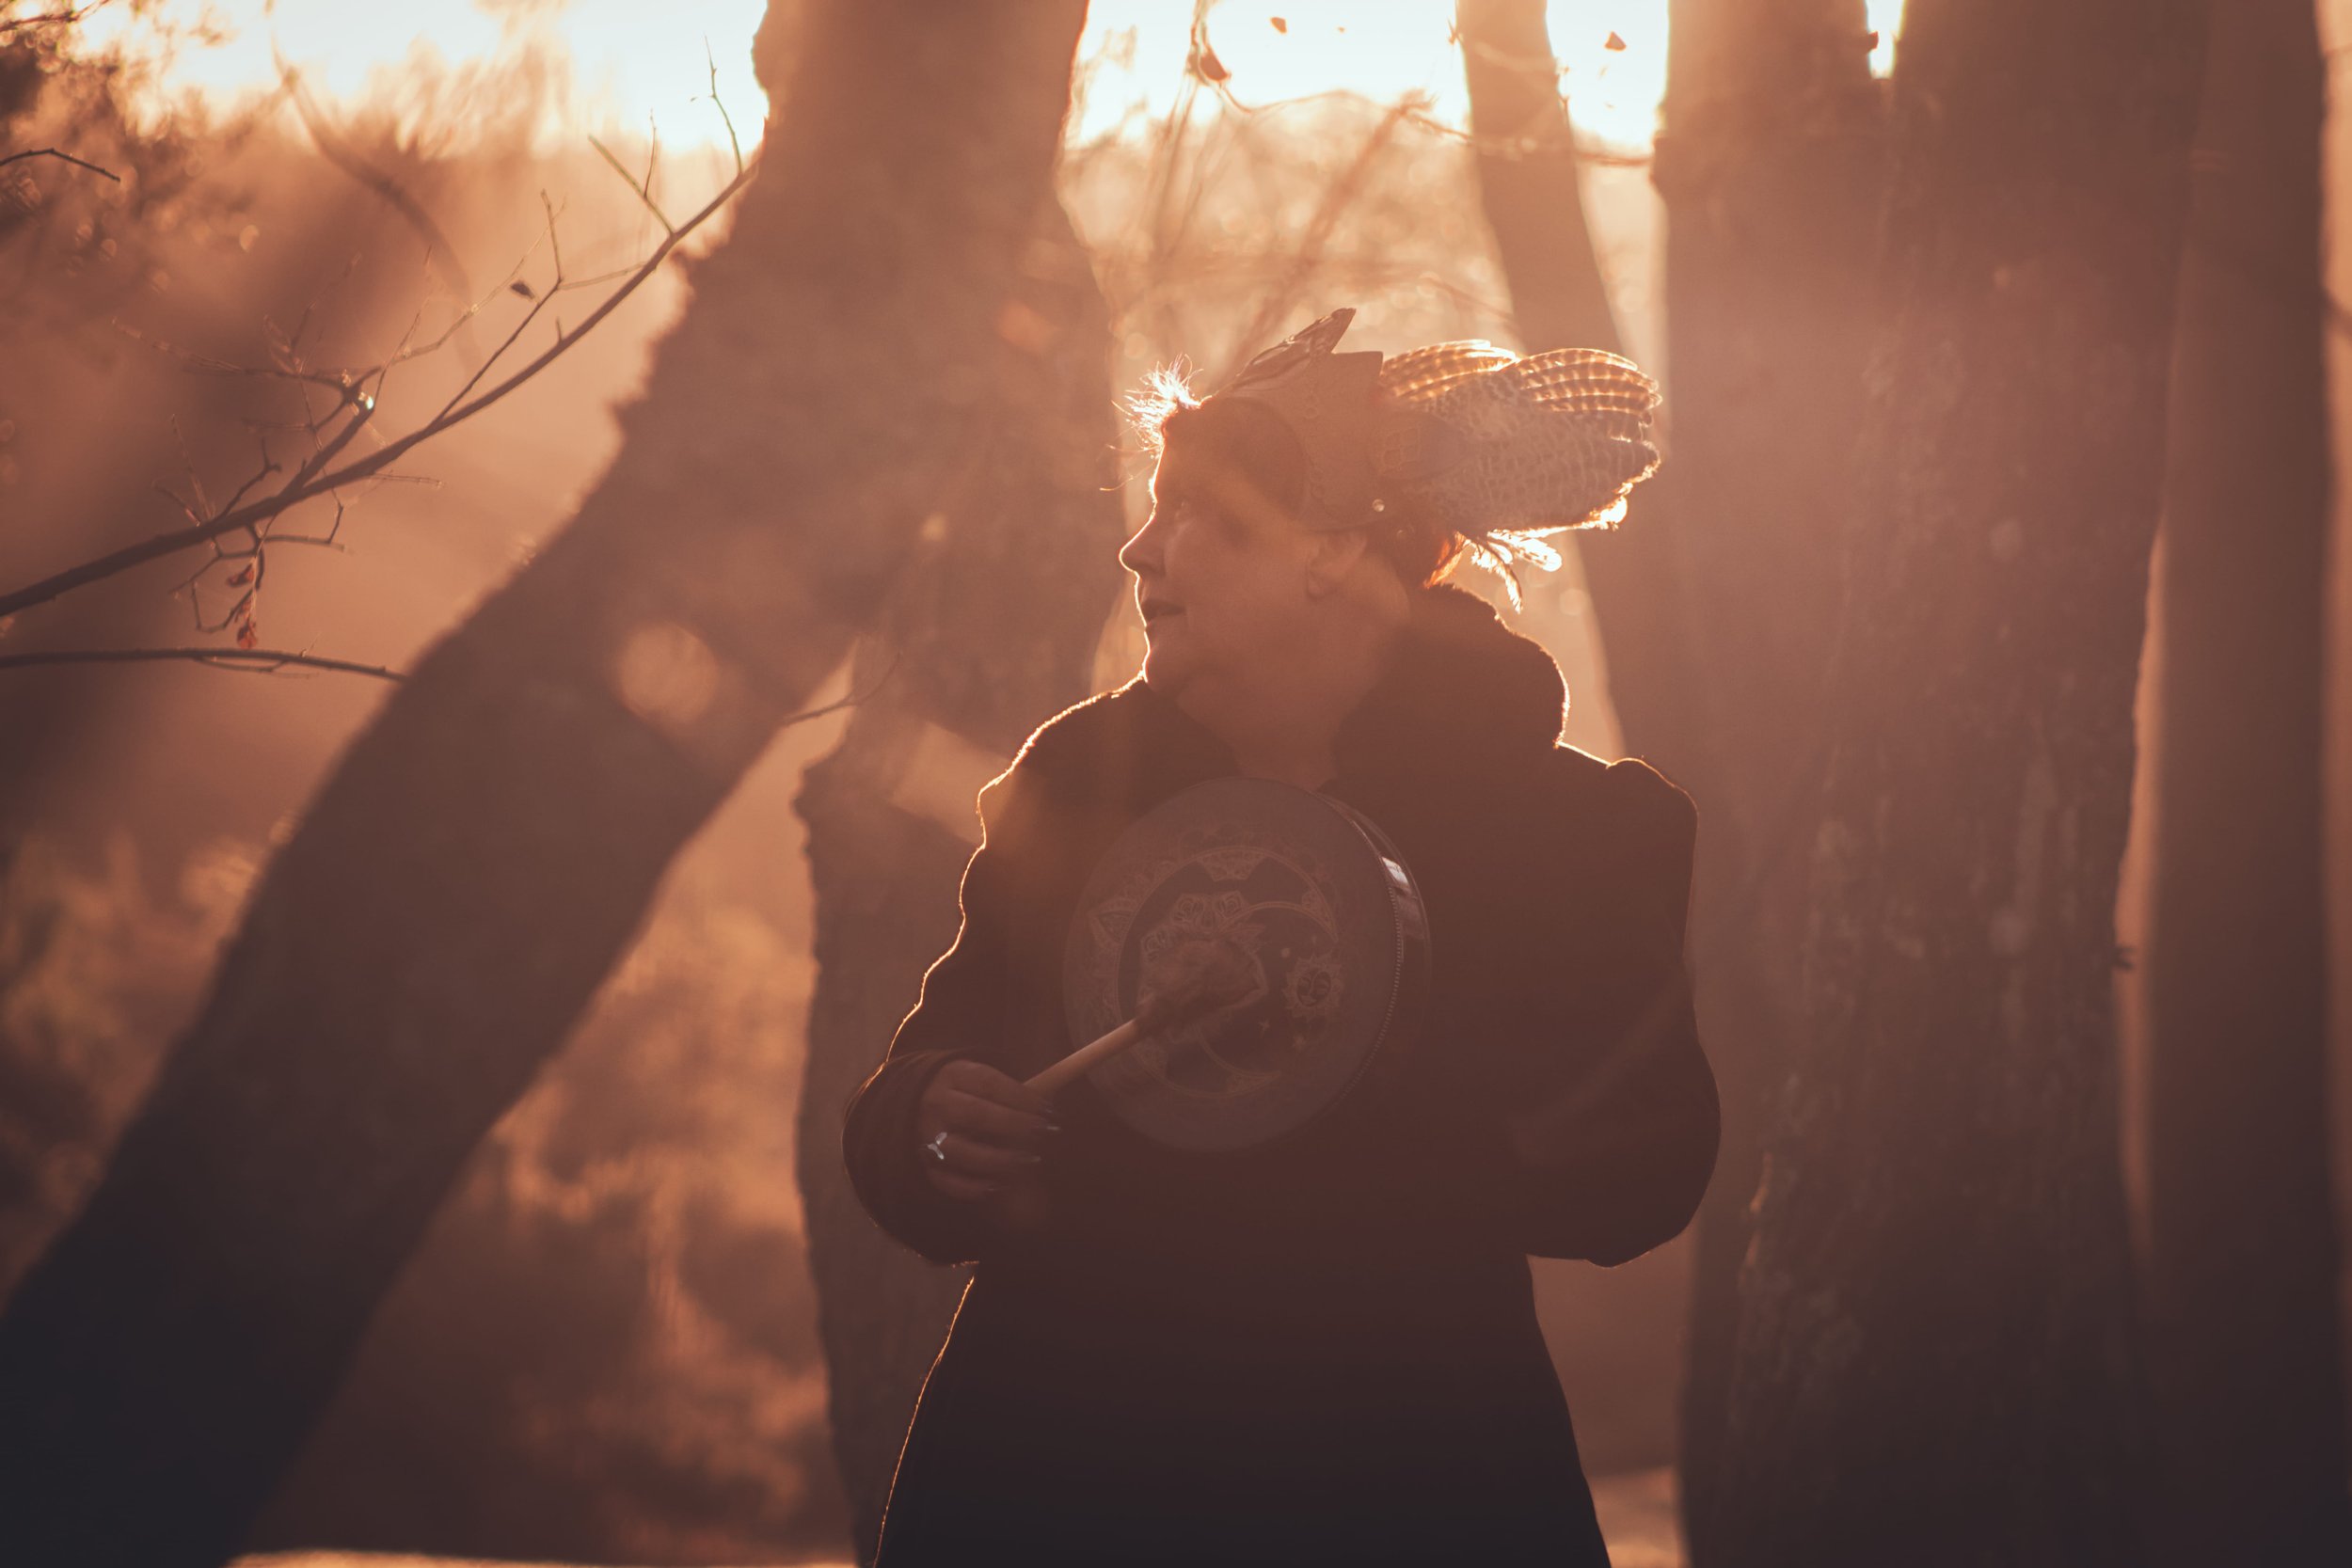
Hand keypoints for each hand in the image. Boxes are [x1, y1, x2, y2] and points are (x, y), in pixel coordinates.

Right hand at [915, 1059, 1055, 1203]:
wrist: (920, 1101)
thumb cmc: (969, 1092)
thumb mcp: (985, 1081)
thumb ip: (1017, 1094)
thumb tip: (1055, 1107)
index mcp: (955, 1075)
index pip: (989, 1083)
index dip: (1022, 1097)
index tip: (1048, 1112)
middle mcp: (937, 1103)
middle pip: (974, 1113)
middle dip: (1013, 1124)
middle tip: (1043, 1133)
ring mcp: (927, 1135)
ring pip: (958, 1150)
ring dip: (996, 1158)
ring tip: (1026, 1161)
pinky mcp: (924, 1163)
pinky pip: (945, 1180)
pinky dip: (971, 1187)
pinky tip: (998, 1186)